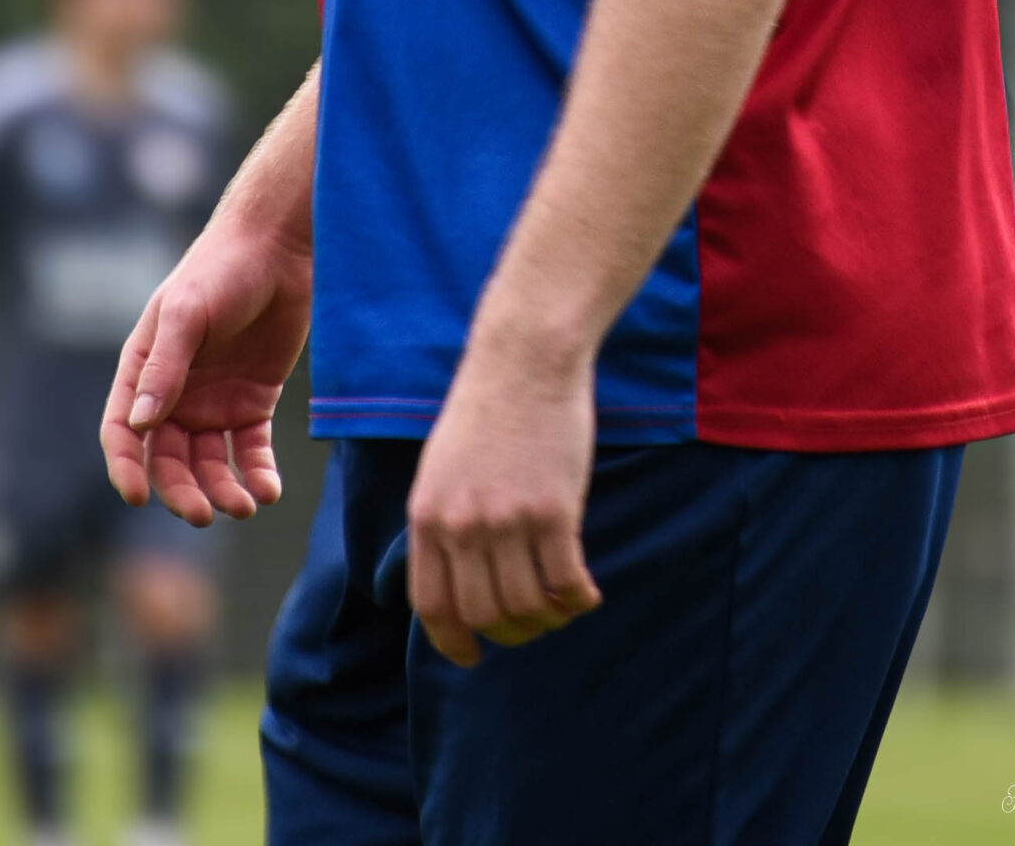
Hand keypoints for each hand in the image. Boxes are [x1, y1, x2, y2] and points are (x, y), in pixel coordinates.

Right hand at [100, 222, 311, 527]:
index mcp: (144, 369)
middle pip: (168, 458)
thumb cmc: (221, 269)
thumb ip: (165, 366)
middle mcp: (175, 393)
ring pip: (209, 464)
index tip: (137, 498)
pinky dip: (257, 474)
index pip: (122, 431)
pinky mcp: (254, 401)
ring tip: (244, 505)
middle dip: (181, 491)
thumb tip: (139, 423)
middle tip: (203, 514)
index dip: (125, 466)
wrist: (279, 247)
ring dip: (221, 490)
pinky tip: (268, 490)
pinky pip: (250, 450)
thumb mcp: (187, 312)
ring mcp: (215, 401)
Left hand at [406, 337, 602, 668]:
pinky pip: (566, 582)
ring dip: (549, 619)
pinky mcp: (554, 511)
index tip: (473, 656)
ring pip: (528, 606)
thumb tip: (457, 578)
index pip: (433, 605)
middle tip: (533, 624)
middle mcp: (462, 526)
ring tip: (563, 606)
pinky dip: (578, 599)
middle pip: (485, 614)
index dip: (454, 642)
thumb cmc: (488, 406)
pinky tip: (586, 593)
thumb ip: (444, 520)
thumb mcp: (441, 466)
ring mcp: (508, 520)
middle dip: (511, 633)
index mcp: (428, 515)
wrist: (526, 358)